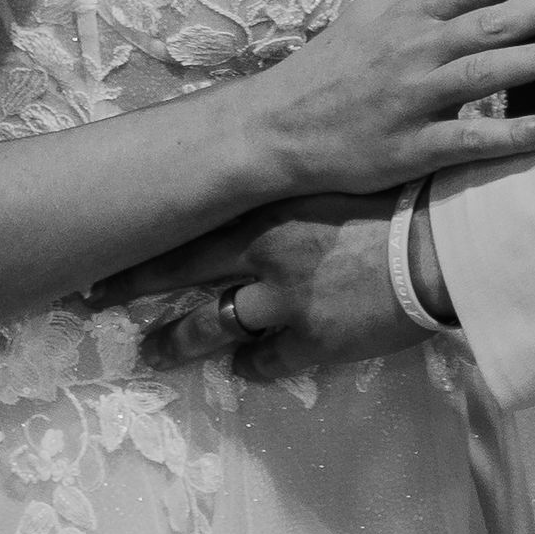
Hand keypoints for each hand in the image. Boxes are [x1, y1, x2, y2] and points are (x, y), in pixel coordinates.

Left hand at [101, 199, 435, 382]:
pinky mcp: (309, 342)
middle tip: (92, 300)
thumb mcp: (340, 172)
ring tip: (150, 354)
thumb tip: (273, 162)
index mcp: (267, 208)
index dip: (144, 235)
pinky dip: (251, 367)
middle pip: (179, 274)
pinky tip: (243, 371)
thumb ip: (298, 178)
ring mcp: (282, 302)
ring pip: (209, 326)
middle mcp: (262, 255)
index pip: (188, 221)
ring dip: (175, 342)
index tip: (105, 242)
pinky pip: (265, 362)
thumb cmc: (400, 194)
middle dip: (131, 289)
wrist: (442, 244)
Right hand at [247, 0, 534, 194]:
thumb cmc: (338, 59)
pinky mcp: (411, 147)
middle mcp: (416, 48)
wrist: (279, 124)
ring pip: (487, 72)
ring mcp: (414, 98)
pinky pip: (468, 140)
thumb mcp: (381, 3)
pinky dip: (510, 135)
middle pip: (495, 17)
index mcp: (412, 10)